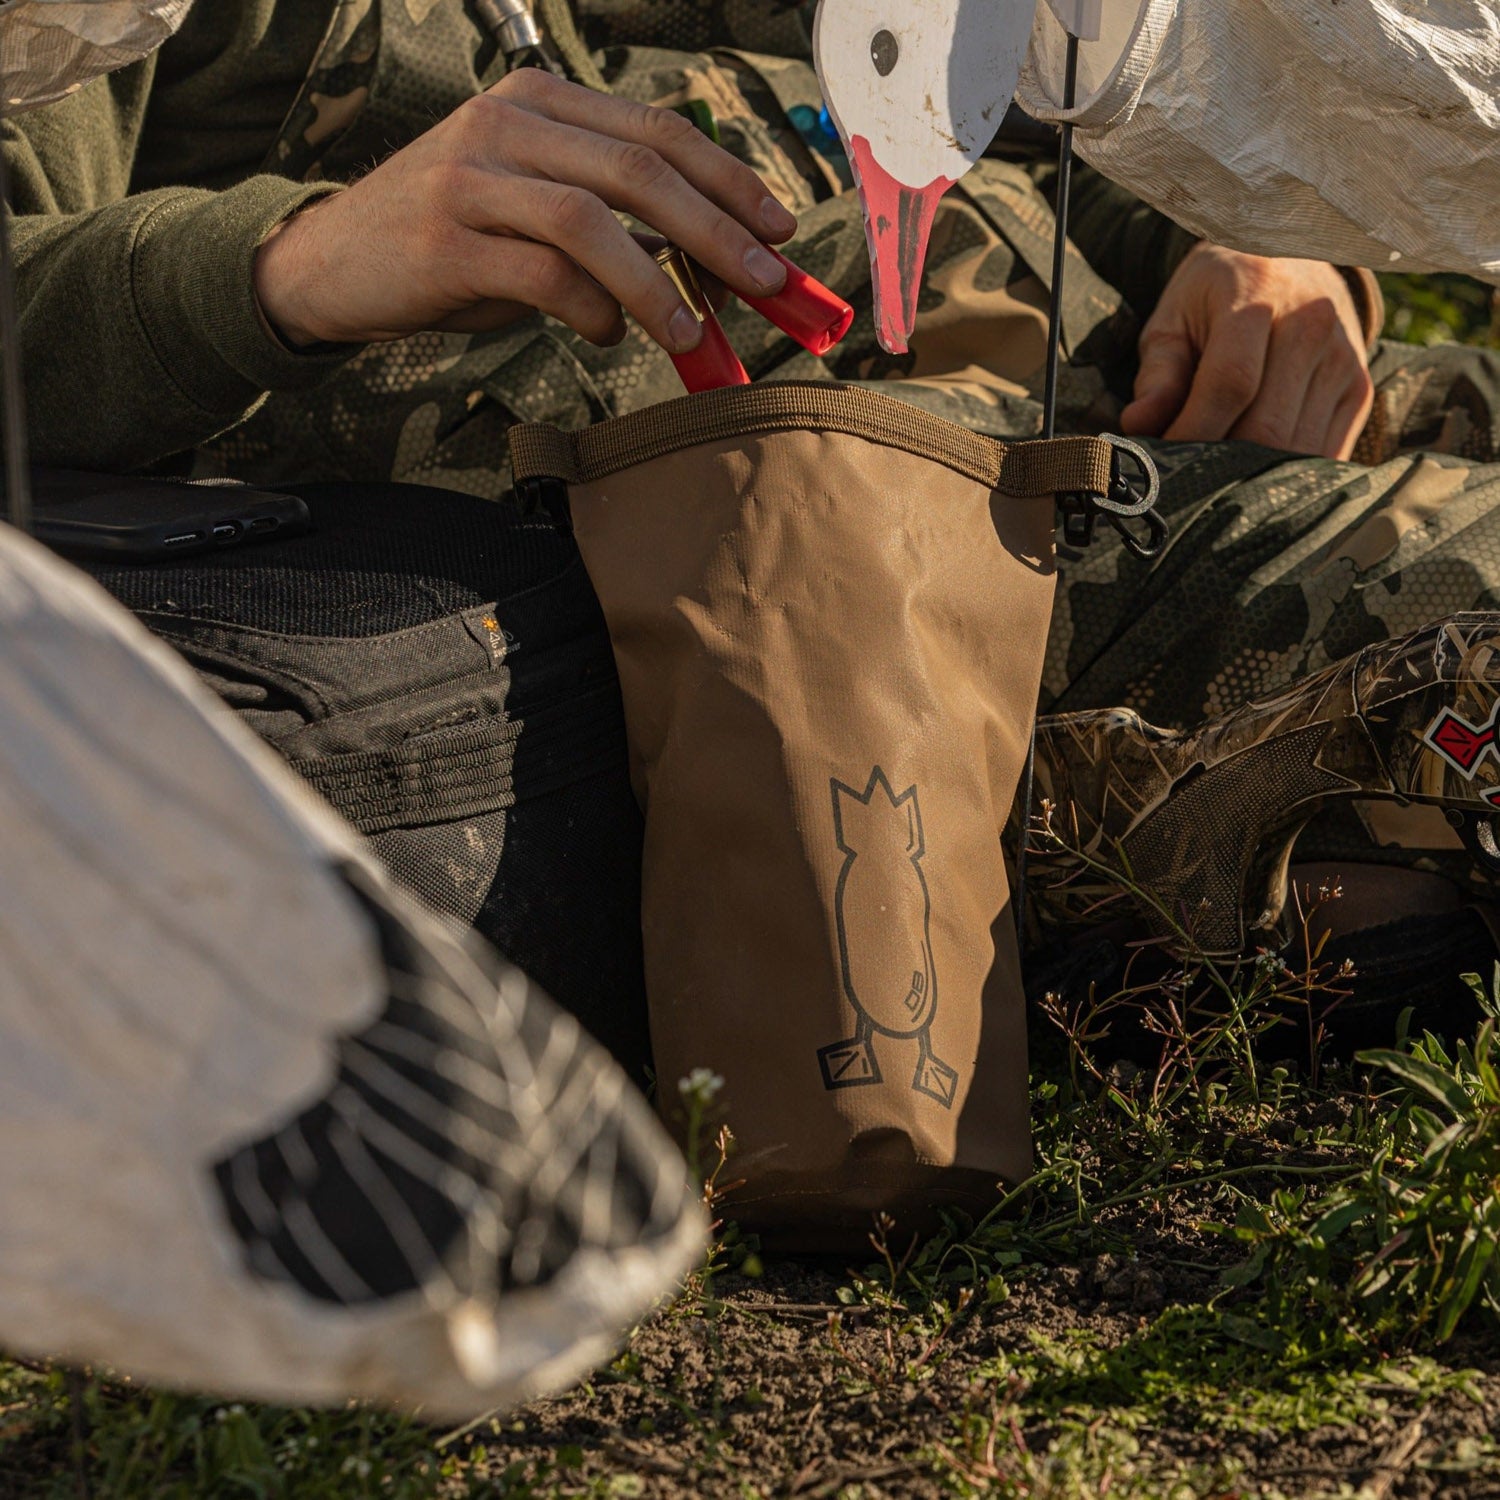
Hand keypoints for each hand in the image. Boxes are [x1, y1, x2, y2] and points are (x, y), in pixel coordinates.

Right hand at [253, 69, 797, 354]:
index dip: (727, 179)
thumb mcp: (534, 212)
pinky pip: (543, 275)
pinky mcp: (446, 240)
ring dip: (659, 282)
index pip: (656, 130)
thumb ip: (613, 224)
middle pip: (638, 166)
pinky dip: (591, 310)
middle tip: (764, 280)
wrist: (333, 264)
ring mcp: (472, 176)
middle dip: (715, 227)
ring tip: (694, 331)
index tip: (779, 227)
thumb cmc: (451, 242)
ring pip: (593, 219)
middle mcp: (508, 123)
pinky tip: (608, 334)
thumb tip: (710, 262)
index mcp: (540, 102)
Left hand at [1119, 243, 1373, 459]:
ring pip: (1297, 449)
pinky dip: (1284, 474)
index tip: (1161, 459)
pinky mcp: (1358, 389)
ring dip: (1251, 476)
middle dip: (1219, 464)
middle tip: (1185, 476)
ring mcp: (1343, 359)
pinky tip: (1253, 473)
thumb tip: (1138, 424)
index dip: (1192, 432)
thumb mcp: (1174, 319)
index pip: (1230, 383)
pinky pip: (1323, 453)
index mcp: (1258, 297)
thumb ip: (1158, 372)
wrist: (1288, 262)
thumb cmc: (1215, 298)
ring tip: (1215, 475)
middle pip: (1267, 427)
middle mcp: (1312, 324)